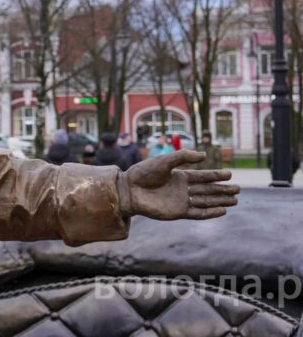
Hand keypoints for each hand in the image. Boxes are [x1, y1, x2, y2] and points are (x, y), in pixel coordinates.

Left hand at [121, 150, 239, 219]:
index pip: (202, 176)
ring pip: (205, 201)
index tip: (230, 174)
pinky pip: (197, 213)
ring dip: (220, 200)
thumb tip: (204, 155)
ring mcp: (180, 201)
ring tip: (235, 200)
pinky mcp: (177, 212)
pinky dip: (210, 212)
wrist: (129, 189)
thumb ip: (183, 156)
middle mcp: (182, 189)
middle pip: (207, 189)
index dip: (216, 175)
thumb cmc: (144, 173)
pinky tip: (222, 211)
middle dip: (222, 189)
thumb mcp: (164, 160)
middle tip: (239, 189)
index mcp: (179, 176)